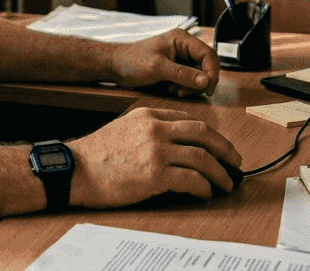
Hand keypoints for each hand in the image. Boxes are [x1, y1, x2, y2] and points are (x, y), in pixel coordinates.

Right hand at [67, 107, 241, 207]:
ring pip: (202, 158)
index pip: (190, 121)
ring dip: (219, 173)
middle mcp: (156, 129)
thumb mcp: (124, 128)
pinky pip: (191, 180)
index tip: (219, 147)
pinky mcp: (154, 175)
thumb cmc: (95, 154)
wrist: (74, 170)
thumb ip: (150, 129)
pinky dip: (204, 188)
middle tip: (235, 162)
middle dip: (225, 149)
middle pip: (204, 134)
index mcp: (149, 116)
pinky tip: (205, 193)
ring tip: (225, 184)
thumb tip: (176, 144)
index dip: (211, 135)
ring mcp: (156, 151)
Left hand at [109, 29, 220, 96]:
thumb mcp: (158, 68)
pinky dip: (185, 88)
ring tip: (175, 90)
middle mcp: (184, 47)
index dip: (212, 72)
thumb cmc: (132, 61)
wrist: (115, 66)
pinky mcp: (176, 69)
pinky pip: (190, 80)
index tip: (208, 89)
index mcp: (182, 39)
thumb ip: (182, 74)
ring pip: (199, 75)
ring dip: (191, 87)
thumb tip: (205, 81)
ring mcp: (180, 59)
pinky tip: (172, 89)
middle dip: (199, 82)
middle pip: (206, 66)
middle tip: (185, 92)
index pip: (208, 54)